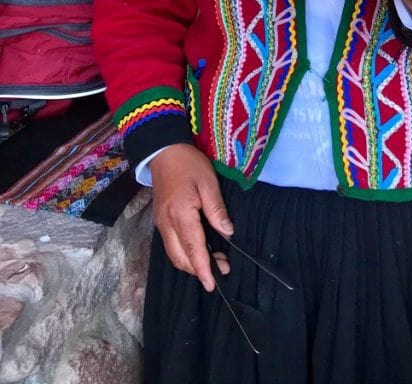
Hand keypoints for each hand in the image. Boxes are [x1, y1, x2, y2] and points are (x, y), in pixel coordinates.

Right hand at [149, 143, 232, 291]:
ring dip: (191, 263)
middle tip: (222, 269)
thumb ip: (217, 209)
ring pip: (174, 254)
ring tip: (214, 261)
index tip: (212, 284)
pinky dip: (184, 253)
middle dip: (199, 269)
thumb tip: (227, 232)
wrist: (163, 151)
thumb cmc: (189, 164)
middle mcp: (166, 224)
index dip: (203, 268)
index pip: (193, 248)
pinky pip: (171, 245)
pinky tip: (199, 250)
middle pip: (180, 257)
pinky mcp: (159, 220)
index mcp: (180, 214)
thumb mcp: (208, 182)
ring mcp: (160, 223)